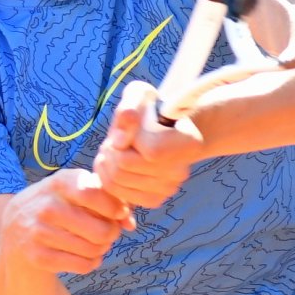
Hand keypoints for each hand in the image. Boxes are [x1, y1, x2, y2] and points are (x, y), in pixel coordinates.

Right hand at [0, 168, 133, 275]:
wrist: (15, 231)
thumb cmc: (58, 208)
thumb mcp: (75, 192)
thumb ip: (107, 200)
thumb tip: (129, 223)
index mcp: (58, 182)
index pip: (95, 194)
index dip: (115, 208)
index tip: (118, 214)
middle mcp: (46, 205)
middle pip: (102, 230)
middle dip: (111, 234)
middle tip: (106, 233)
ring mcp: (39, 232)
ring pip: (94, 250)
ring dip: (101, 250)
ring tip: (94, 244)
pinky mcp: (38, 256)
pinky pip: (82, 265)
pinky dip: (90, 263)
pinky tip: (83, 256)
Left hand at [93, 80, 201, 208]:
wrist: (162, 130)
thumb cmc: (150, 108)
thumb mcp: (140, 94)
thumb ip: (129, 107)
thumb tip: (119, 139)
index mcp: (188, 143)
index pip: (149, 151)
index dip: (128, 137)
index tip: (128, 126)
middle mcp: (181, 171)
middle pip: (125, 168)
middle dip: (110, 150)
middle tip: (113, 139)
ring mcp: (169, 189)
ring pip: (117, 182)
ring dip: (106, 163)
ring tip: (113, 149)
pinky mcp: (155, 200)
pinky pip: (120, 195)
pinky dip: (109, 179)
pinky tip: (114, 164)